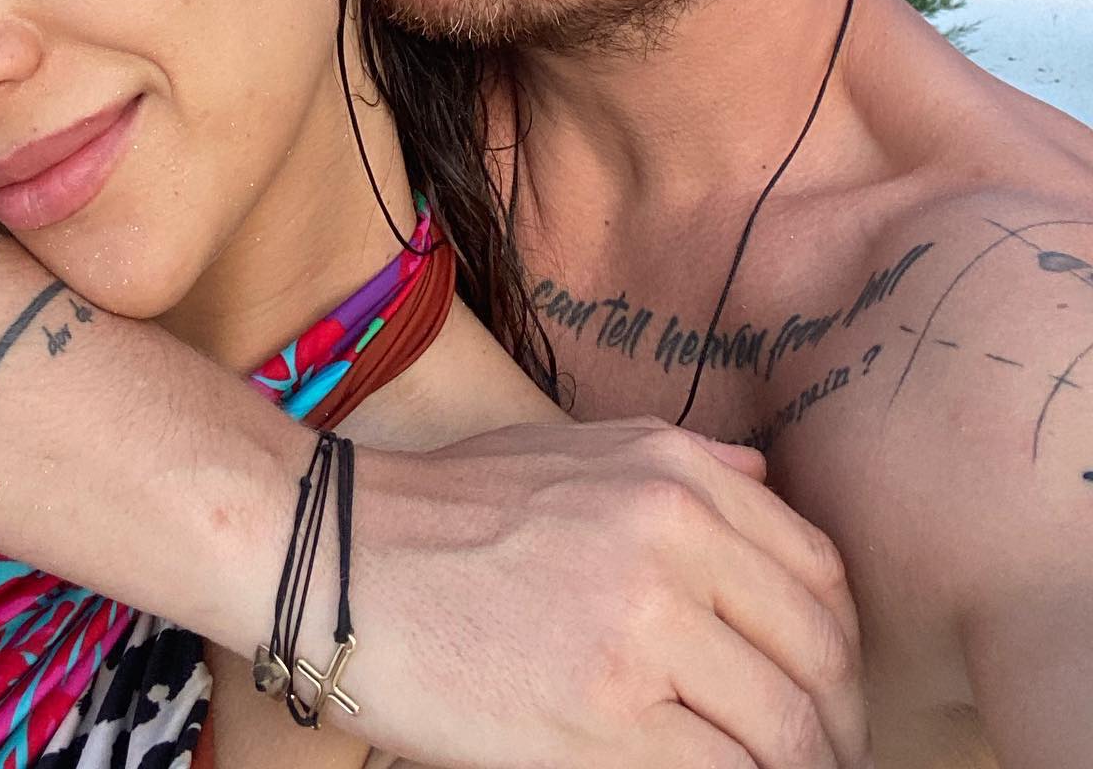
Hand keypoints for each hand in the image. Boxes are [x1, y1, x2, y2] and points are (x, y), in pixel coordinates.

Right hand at [351, 417, 868, 767]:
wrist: (342, 556)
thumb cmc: (450, 507)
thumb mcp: (573, 447)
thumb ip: (680, 460)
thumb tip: (762, 473)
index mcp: (675, 472)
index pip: (817, 571)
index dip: (842, 648)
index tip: (831, 693)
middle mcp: (674, 535)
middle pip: (816, 654)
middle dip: (838, 726)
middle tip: (828, 763)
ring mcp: (641, 627)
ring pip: (784, 729)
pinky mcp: (602, 717)